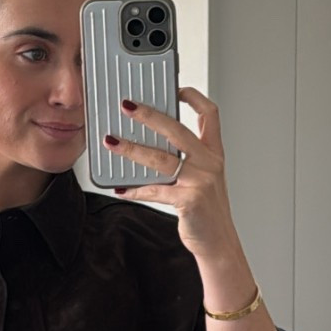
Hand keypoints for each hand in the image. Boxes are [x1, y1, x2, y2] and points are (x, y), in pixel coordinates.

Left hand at [103, 85, 235, 256]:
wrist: (218, 242)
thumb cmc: (207, 210)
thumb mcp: (204, 179)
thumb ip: (186, 160)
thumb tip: (151, 144)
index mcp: (214, 153)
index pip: (210, 114)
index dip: (194, 97)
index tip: (176, 88)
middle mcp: (209, 163)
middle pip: (177, 129)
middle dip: (149, 115)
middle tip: (127, 107)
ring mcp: (200, 181)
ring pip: (160, 158)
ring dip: (131, 149)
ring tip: (111, 143)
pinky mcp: (189, 200)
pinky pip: (155, 190)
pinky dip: (134, 190)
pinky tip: (120, 188)